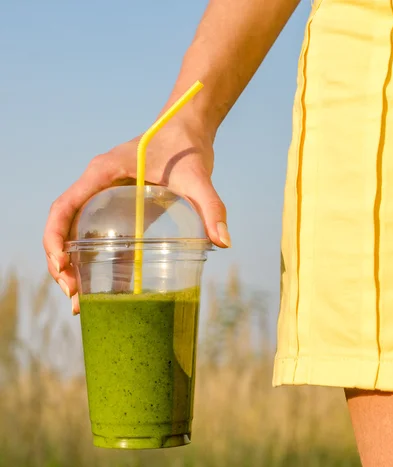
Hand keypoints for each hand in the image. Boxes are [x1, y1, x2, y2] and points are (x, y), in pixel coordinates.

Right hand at [43, 117, 230, 313]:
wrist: (187, 128)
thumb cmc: (187, 147)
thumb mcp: (198, 178)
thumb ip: (211, 207)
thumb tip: (223, 243)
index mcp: (102, 173)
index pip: (63, 206)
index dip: (54, 237)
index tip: (61, 265)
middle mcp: (94, 183)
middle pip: (62, 225)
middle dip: (60, 261)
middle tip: (73, 295)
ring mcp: (101, 193)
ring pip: (72, 231)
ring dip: (70, 263)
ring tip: (79, 298)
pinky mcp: (113, 203)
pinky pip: (91, 230)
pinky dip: (88, 256)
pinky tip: (97, 282)